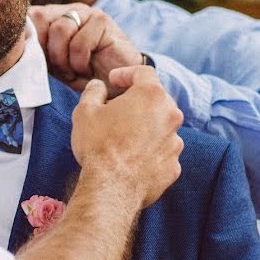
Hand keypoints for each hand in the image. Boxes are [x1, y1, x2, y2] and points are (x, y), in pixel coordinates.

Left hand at [29, 3, 142, 96]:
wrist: (113, 87)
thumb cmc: (79, 75)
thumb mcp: (49, 62)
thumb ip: (34, 48)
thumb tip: (16, 39)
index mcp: (52, 16)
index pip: (29, 15)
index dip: (28, 40)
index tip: (39, 61)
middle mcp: (68, 10)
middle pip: (41, 18)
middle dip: (47, 51)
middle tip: (60, 70)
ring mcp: (86, 12)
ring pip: (60, 29)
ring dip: (64, 59)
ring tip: (74, 71)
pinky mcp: (103, 21)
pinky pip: (79, 42)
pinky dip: (80, 62)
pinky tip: (87, 69)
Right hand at [71, 66, 183, 207]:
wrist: (111, 187)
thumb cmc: (98, 146)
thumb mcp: (85, 111)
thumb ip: (93, 92)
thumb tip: (97, 86)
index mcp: (150, 96)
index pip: (144, 72)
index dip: (126, 73)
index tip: (113, 82)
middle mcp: (170, 116)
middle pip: (156, 99)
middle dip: (136, 100)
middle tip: (115, 109)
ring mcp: (175, 142)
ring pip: (161, 126)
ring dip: (144, 126)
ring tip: (121, 136)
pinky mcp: (174, 165)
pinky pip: (162, 150)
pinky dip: (149, 149)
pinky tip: (130, 156)